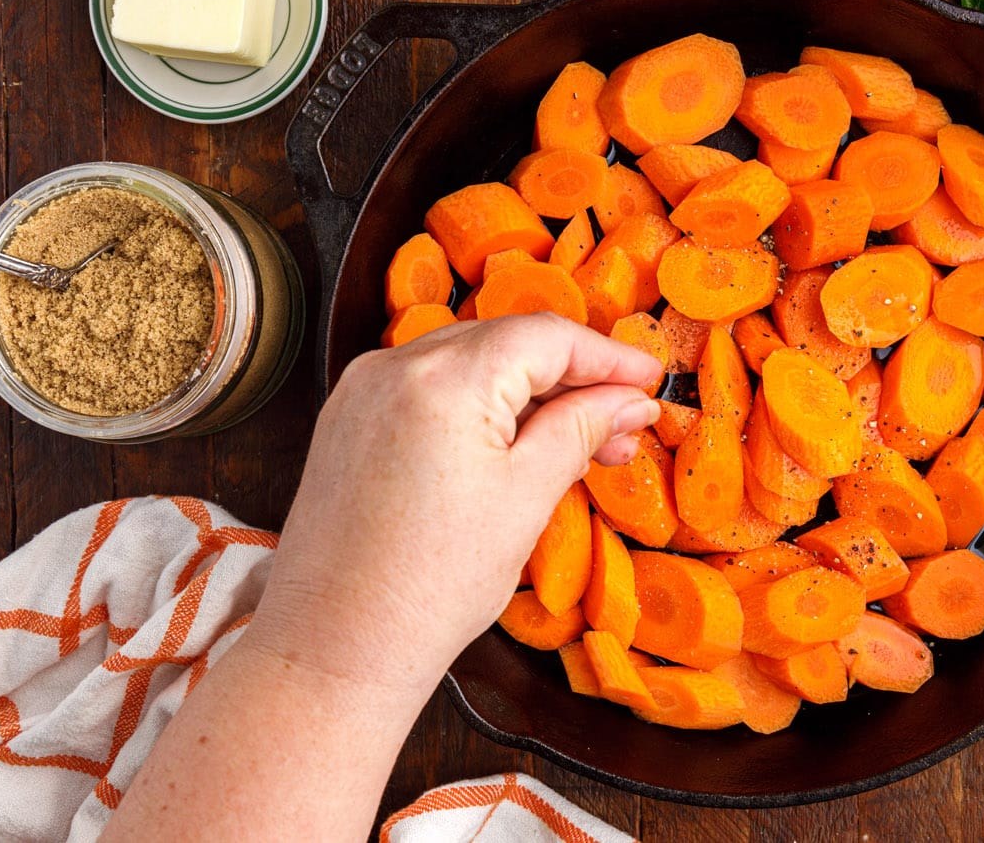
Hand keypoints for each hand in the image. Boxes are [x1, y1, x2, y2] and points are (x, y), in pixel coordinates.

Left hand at [244, 312, 662, 695]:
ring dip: (530, 394)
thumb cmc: (429, 586)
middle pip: (507, 343)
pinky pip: (432, 389)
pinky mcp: (350, 420)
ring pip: (470, 364)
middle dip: (572, 378)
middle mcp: (393, 367)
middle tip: (624, 425)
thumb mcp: (526, 499)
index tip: (649, 377)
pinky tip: (518, 446)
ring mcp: (364, 390)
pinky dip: (481, 407)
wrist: (334, 647)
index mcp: (442, 380)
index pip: (545, 337)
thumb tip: (629, 400)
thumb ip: (581, 430)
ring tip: (581, 445)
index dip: (608, 355)